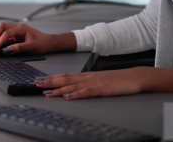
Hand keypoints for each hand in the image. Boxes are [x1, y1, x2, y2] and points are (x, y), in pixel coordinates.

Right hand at [0, 23, 75, 54]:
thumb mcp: (32, 46)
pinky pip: (6, 36)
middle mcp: (18, 28)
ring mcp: (17, 32)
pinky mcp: (17, 36)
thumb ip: (19, 48)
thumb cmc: (43, 43)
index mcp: (22, 28)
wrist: (50, 43)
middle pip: (2, 27)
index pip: (7, 32)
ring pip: (3, 30)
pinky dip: (0, 40)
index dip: (0, 40)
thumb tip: (7, 50)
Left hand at [35, 67, 172, 99]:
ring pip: (73, 85)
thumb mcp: (102, 81)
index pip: (67, 75)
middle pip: (66, 79)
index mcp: (88, 75)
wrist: (136, 77)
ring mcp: (96, 82)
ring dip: (59, 88)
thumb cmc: (121, 80)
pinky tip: (69, 96)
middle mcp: (89, 77)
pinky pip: (87, 92)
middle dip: (50, 81)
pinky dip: (77, 94)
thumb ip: (90, 84)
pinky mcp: (103, 89)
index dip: (52, 77)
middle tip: (36, 84)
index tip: (41, 79)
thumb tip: (77, 88)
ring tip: (47, 92)